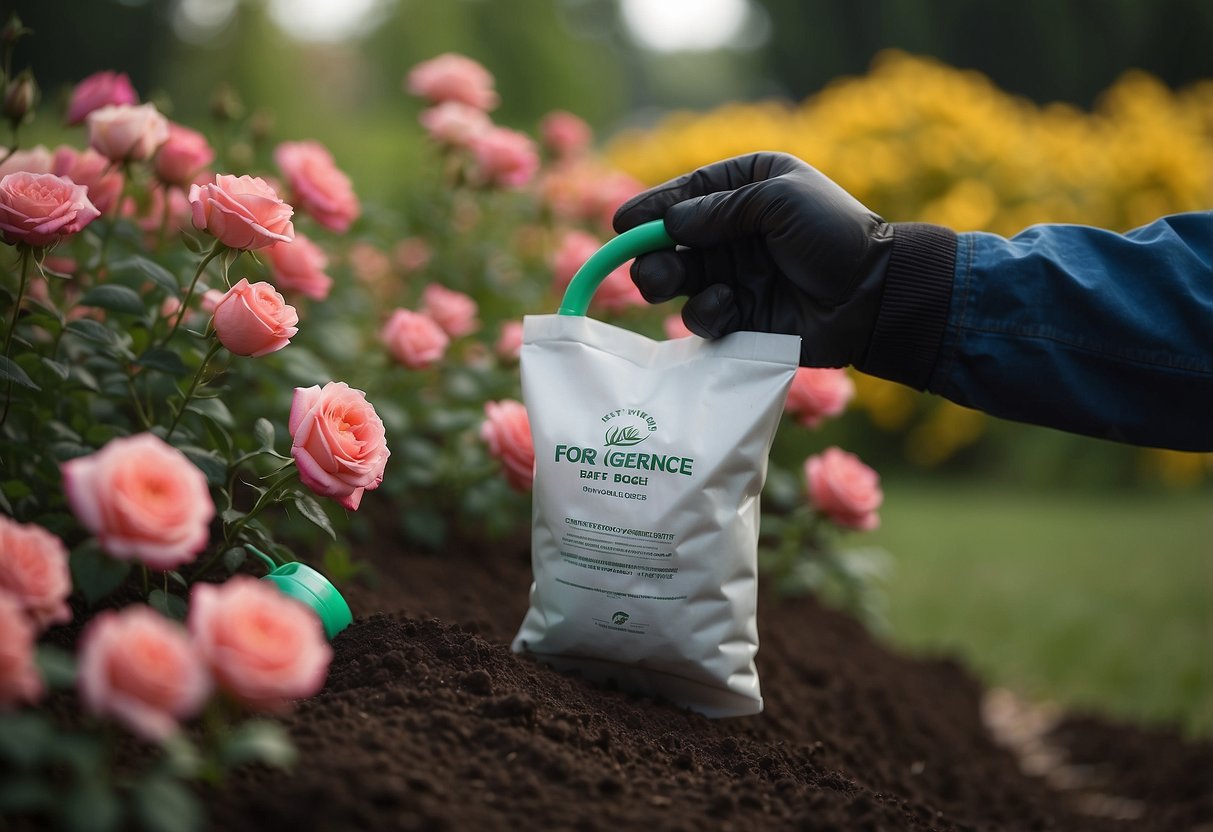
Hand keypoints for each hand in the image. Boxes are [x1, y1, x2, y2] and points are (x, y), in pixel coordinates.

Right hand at [613, 152, 892, 366]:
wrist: (872, 296)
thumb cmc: (833, 234)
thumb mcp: (779, 200)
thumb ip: (720, 209)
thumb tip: (670, 224)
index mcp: (747, 187)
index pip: (685, 193)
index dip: (650, 208)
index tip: (622, 223)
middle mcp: (734, 231)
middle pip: (669, 240)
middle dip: (651, 250)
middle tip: (648, 263)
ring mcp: (734, 275)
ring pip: (675, 279)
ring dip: (665, 279)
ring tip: (668, 282)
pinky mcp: (739, 317)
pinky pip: (701, 316)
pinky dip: (707, 312)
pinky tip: (729, 307)